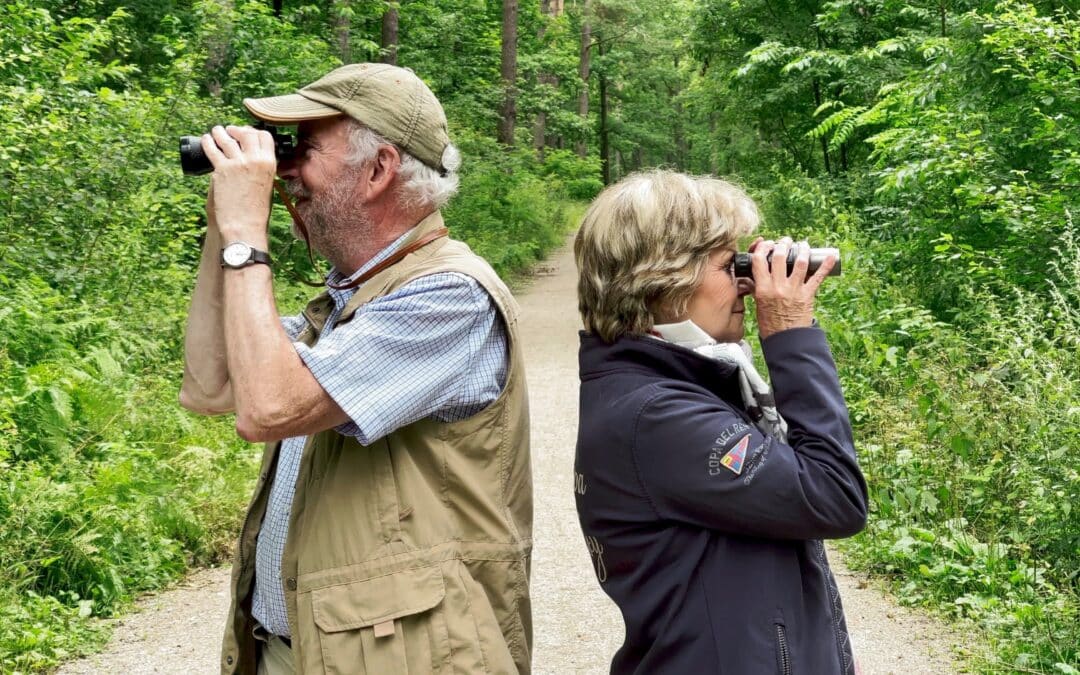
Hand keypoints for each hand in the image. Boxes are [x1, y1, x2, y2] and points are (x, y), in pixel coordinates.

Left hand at [201, 125, 275, 245]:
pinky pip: (212, 149)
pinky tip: (206, 140)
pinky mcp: (221, 169)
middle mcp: (255, 160)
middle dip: (236, 129)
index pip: (264, 136)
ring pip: (227, 138)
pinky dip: (208, 142)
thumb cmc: (255, 211)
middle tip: (230, 131)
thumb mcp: (266, 186)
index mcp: (269, 164)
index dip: (253, 132)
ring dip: (219, 132)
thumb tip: (249, 159)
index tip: (246, 133)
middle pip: (246, 133)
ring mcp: (237, 163)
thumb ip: (260, 170)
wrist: (244, 225)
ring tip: (215, 132)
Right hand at [749, 236, 835, 338]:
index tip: (767, 244)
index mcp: (763, 288)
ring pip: (799, 262)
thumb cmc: (770, 324)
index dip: (763, 247)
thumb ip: (756, 289)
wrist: (786, 339)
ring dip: (802, 249)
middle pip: (779, 256)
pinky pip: (818, 277)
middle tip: (786, 241)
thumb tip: (750, 278)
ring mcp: (794, 290)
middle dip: (783, 244)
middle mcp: (778, 287)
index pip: (759, 260)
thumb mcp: (758, 304)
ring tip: (802, 245)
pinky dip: (826, 265)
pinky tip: (832, 256)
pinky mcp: (808, 295)